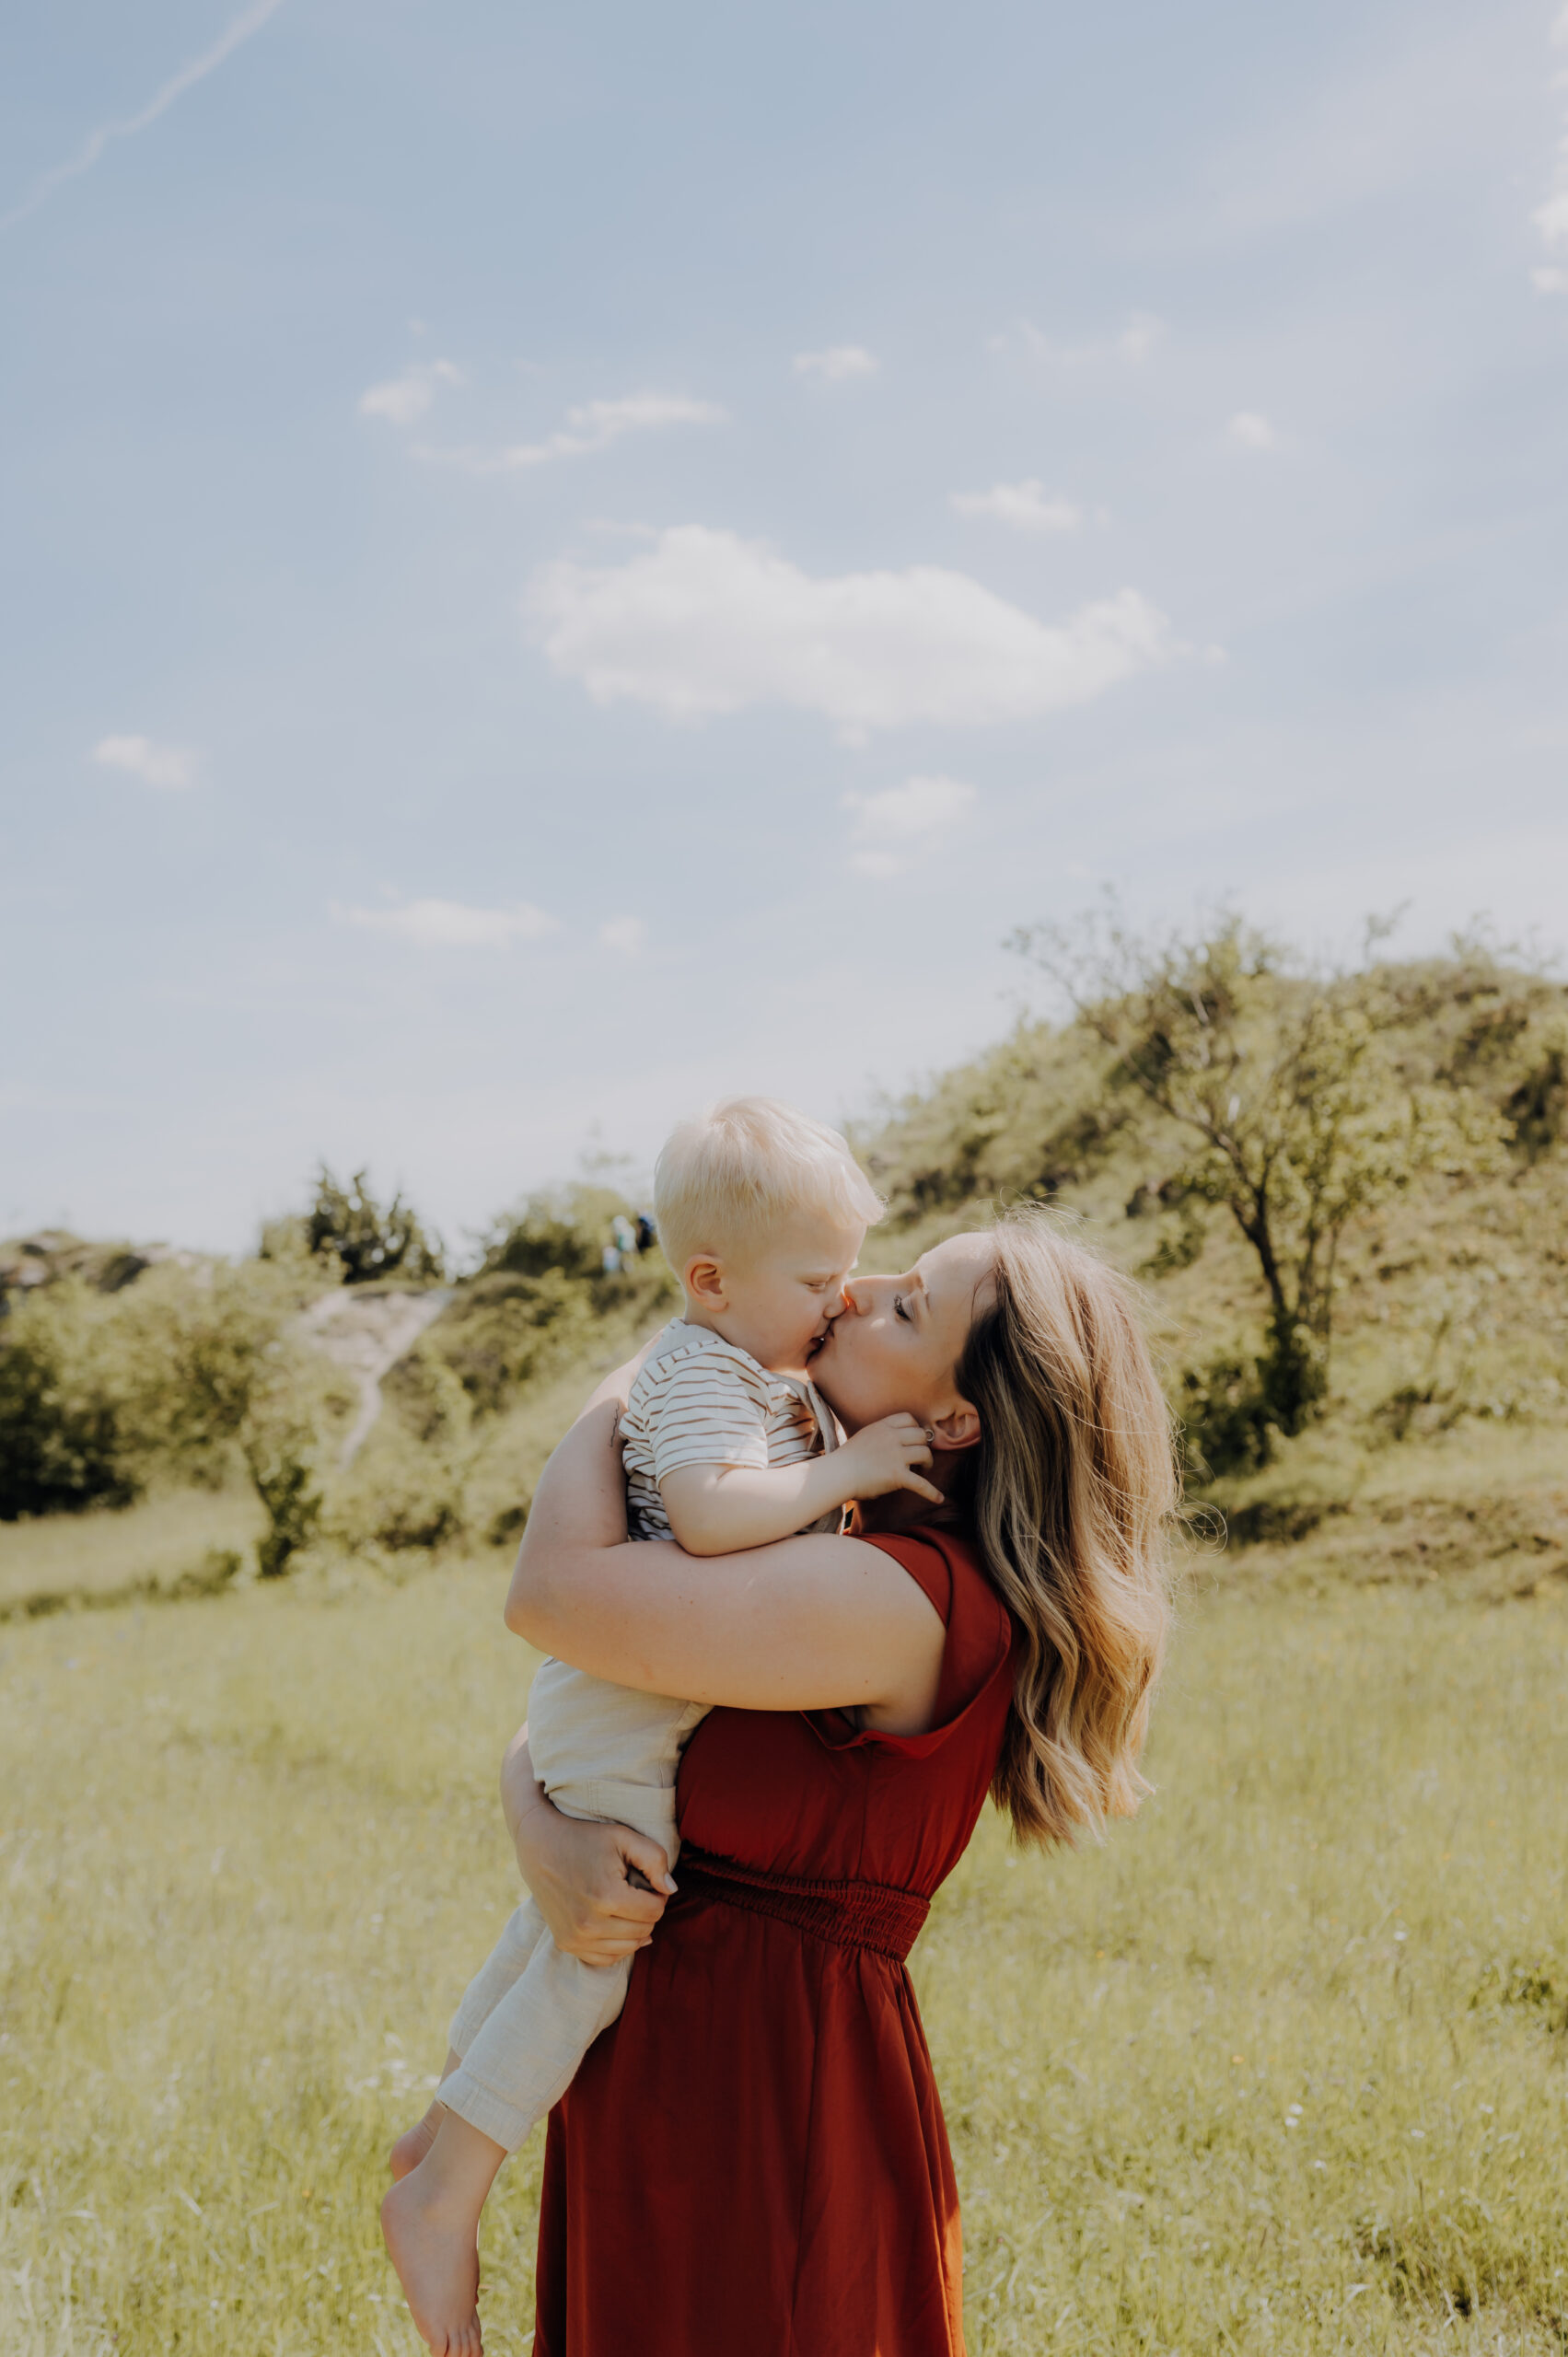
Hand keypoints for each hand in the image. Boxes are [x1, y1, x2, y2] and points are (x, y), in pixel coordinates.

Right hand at [503, 1733, 672, 1965]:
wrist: (539, 1847)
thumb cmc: (585, 1838)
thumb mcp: (623, 1837)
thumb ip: (655, 1859)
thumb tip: (671, 1890)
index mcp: (606, 1897)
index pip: (655, 1911)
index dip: (658, 1894)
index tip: (646, 1881)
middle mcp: (589, 1924)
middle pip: (643, 1931)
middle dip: (647, 1911)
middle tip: (635, 1891)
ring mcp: (575, 1938)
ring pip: (628, 1948)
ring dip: (634, 1929)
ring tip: (624, 1905)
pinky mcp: (566, 1944)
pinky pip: (605, 1959)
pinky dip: (617, 1946)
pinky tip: (616, 1925)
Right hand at [837, 1412, 941, 1504]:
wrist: (837, 1474)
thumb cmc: (846, 1460)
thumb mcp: (864, 1437)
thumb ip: (881, 1436)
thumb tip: (896, 1444)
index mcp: (882, 1426)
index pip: (908, 1418)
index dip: (915, 1428)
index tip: (913, 1440)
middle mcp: (891, 1437)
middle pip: (921, 1435)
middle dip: (923, 1446)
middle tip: (920, 1458)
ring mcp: (896, 1455)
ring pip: (926, 1454)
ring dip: (928, 1463)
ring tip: (923, 1471)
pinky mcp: (897, 1475)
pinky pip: (922, 1484)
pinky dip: (932, 1492)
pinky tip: (939, 1499)